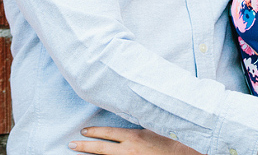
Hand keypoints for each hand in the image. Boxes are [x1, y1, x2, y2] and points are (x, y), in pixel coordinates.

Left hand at [70, 127, 200, 154]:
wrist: (187, 154)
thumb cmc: (173, 139)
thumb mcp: (155, 126)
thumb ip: (141, 120)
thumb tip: (131, 108)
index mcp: (134, 138)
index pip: (108, 134)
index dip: (94, 132)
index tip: (83, 131)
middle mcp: (129, 151)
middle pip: (102, 150)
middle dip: (85, 147)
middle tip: (71, 145)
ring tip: (79, 153)